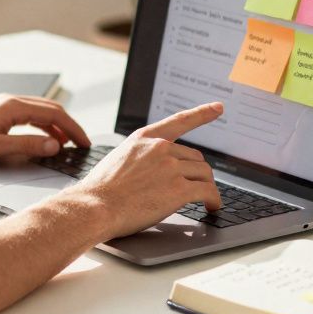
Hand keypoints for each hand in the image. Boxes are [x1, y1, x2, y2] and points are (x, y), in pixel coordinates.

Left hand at [0, 94, 91, 162]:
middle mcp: (10, 102)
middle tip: (82, 144)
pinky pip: (29, 117)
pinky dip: (42, 128)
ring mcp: (4, 107)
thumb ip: (26, 146)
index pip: (54, 113)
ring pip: (40, 113)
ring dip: (56, 127)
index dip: (73, 128)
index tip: (84, 142)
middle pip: (50, 110)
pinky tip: (44, 140)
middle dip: (69, 126)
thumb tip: (54, 146)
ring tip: (67, 145)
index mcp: (12, 106)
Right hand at [67, 102, 223, 237]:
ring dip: (208, 187)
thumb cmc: (100, 190)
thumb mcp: (118, 158)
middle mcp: (160, 148)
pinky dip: (214, 200)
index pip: (179, 121)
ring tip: (208, 201)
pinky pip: (207, 191)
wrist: (95, 206)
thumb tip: (153, 169)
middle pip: (195, 157)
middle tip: (197, 187)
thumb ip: (140, 157)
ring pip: (204, 174)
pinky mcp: (179, 189)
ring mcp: (170, 167)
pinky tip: (212, 207)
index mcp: (144, 138)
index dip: (202, 113)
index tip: (217, 107)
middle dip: (197, 173)